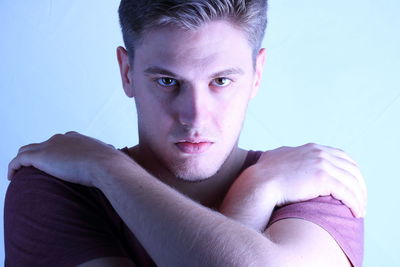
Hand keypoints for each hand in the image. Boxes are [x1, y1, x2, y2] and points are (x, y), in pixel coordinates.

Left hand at [8, 131, 131, 186]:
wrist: (106, 166)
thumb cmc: (113, 166)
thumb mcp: (113, 162)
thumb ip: (113, 162)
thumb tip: (125, 167)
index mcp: (78, 139)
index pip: (61, 142)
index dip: (55, 153)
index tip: (54, 165)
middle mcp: (63, 138)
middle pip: (43, 145)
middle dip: (38, 156)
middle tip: (35, 170)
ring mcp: (50, 145)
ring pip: (27, 150)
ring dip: (22, 161)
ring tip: (19, 173)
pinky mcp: (40, 155)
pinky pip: (18, 160)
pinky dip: (13, 168)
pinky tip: (12, 177)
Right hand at [220, 143, 366, 230]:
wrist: (258, 182)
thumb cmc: (265, 175)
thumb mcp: (279, 157)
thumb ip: (289, 155)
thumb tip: (285, 155)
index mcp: (313, 148)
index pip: (343, 157)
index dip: (351, 172)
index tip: (353, 185)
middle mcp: (320, 152)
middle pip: (351, 168)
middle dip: (359, 185)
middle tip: (360, 200)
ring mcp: (321, 163)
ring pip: (352, 181)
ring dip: (359, 197)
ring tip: (359, 210)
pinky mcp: (322, 178)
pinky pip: (347, 192)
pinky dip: (354, 203)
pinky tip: (355, 212)